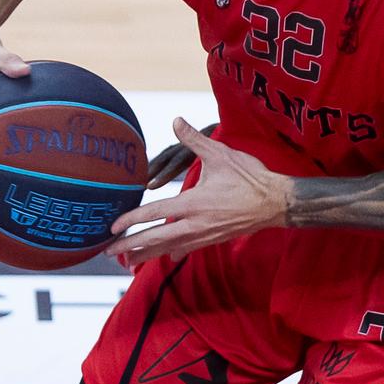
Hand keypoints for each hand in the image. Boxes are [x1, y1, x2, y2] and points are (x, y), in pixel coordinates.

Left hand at [109, 119, 286, 263]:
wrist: (276, 203)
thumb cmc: (249, 178)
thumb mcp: (220, 154)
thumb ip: (194, 139)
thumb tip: (175, 120)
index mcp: (193, 203)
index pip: (154, 214)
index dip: (130, 221)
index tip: (112, 227)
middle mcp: (195, 224)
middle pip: (155, 239)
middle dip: (130, 246)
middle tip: (107, 252)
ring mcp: (203, 235)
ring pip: (168, 249)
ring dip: (146, 255)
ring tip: (127, 263)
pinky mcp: (212, 239)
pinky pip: (186, 249)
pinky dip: (171, 253)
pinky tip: (165, 258)